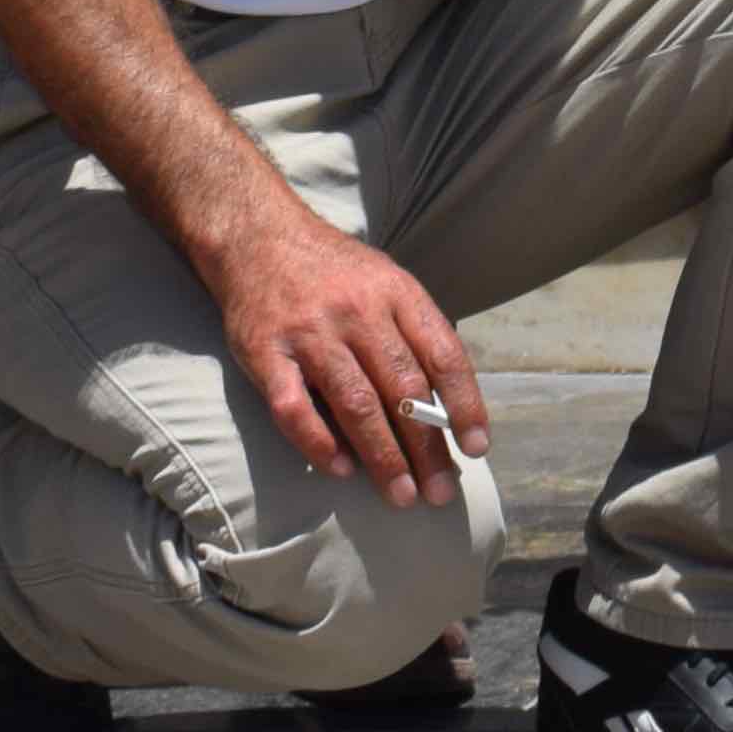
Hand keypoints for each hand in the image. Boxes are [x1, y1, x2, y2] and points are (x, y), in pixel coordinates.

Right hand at [200, 193, 483, 506]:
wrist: (257, 236)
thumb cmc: (335, 271)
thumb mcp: (387, 282)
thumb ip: (415, 333)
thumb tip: (447, 402)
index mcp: (397, 294)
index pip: (443, 355)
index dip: (464, 404)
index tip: (475, 448)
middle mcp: (358, 312)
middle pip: (403, 388)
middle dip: (427, 446)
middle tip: (440, 492)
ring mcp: (311, 333)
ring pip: (355, 404)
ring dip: (383, 456)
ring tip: (401, 495)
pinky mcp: (266, 353)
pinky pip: (294, 408)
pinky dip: (318, 443)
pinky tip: (341, 469)